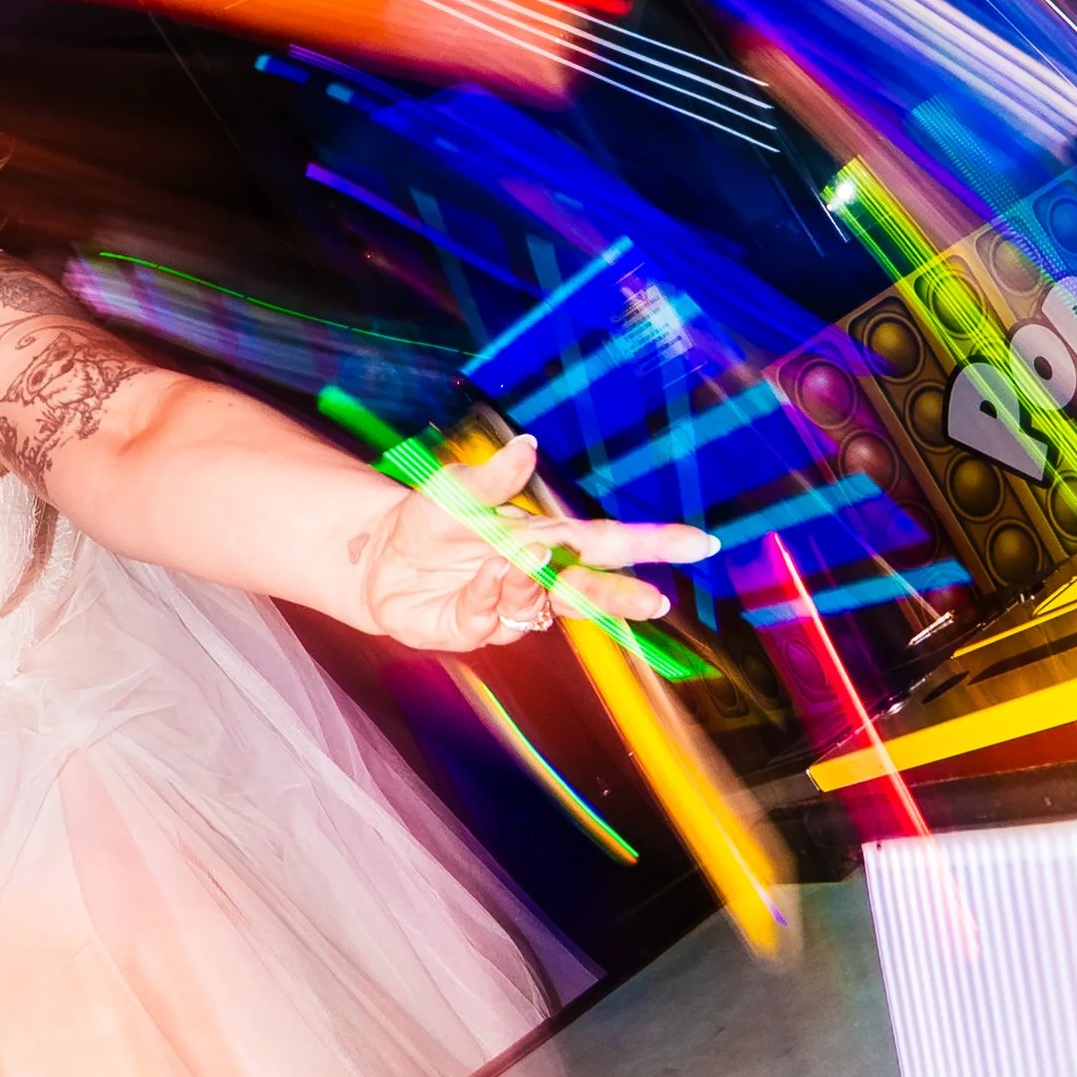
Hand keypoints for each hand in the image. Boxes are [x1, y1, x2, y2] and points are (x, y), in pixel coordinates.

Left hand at [355, 435, 717, 653]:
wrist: (377, 558)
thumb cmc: (428, 519)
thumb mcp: (455, 488)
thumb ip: (492, 476)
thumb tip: (527, 447)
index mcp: (546, 537)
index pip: (610, 542)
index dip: (656, 543)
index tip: (699, 542)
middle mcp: (536, 576)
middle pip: (592, 590)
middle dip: (625, 596)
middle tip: (655, 601)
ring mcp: (509, 608)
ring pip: (542, 606)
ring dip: (535, 583)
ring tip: (517, 556)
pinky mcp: (477, 630)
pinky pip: (495, 617)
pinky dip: (489, 594)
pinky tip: (475, 576)